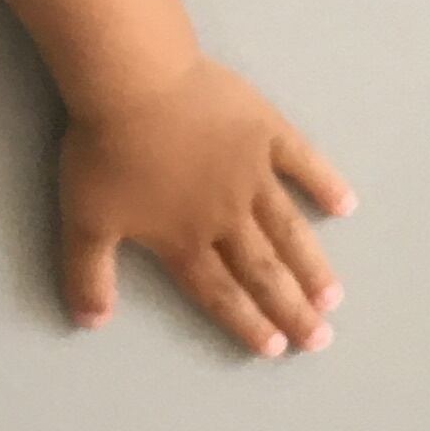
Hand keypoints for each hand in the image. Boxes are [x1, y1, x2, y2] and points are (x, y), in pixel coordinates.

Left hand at [59, 57, 354, 359]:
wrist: (135, 82)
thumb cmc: (106, 151)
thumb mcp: (83, 221)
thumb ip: (88, 276)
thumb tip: (91, 325)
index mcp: (184, 239)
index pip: (220, 293)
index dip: (247, 322)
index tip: (275, 348)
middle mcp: (226, 216)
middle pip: (263, 271)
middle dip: (292, 309)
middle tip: (320, 338)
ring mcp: (251, 173)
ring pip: (288, 230)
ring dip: (312, 265)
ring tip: (333, 296)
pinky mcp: (266, 131)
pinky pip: (302, 162)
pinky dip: (324, 184)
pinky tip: (346, 205)